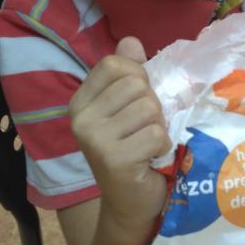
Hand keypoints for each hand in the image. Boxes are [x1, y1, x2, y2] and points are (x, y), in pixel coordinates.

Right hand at [69, 37, 171, 235]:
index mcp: (81, 101)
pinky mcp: (114, 159)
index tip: (136, 103)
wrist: (131, 203)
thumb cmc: (134, 150)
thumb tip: (131, 40)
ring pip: (149, 107)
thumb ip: (129, 74)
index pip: (115, 64)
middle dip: (152, 105)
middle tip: (143, 129)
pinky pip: (156, 133)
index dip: (139, 77)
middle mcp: (81, 119)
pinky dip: (163, 146)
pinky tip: (150, 159)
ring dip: (158, 126)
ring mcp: (94, 139)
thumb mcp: (129, 108)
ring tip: (147, 144)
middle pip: (136, 84)